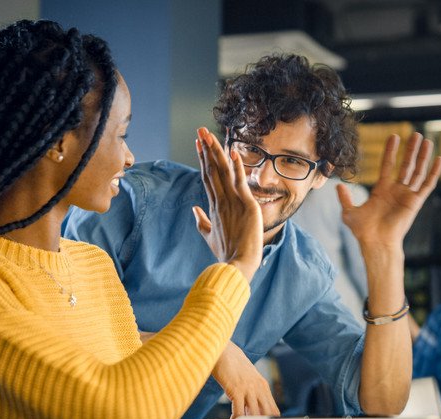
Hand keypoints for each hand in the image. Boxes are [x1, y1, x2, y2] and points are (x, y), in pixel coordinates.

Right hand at [193, 127, 262, 280]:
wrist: (236, 266)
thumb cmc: (225, 254)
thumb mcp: (209, 237)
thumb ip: (200, 222)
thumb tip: (194, 209)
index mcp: (213, 207)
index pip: (207, 177)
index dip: (203, 160)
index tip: (199, 144)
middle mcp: (220, 201)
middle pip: (211, 170)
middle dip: (206, 149)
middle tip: (200, 131)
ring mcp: (232, 202)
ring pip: (223, 172)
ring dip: (216, 152)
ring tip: (209, 135)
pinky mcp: (246, 205)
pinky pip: (240, 182)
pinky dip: (237, 166)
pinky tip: (233, 151)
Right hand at [212, 343, 280, 418]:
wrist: (224, 350)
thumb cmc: (233, 365)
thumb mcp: (248, 379)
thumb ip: (252, 393)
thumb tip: (250, 412)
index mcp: (263, 386)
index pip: (273, 410)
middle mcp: (258, 388)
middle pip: (267, 414)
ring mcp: (248, 389)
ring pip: (254, 414)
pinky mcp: (236, 389)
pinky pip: (239, 411)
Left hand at [337, 132, 440, 249]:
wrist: (376, 243)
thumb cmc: (363, 231)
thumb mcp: (349, 212)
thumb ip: (345, 198)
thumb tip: (338, 186)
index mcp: (382, 190)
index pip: (388, 165)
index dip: (391, 151)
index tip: (394, 136)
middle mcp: (396, 191)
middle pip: (406, 165)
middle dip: (410, 150)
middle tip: (415, 134)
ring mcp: (407, 196)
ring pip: (417, 172)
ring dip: (422, 156)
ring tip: (426, 140)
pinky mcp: (415, 202)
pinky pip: (427, 185)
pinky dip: (434, 172)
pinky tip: (439, 159)